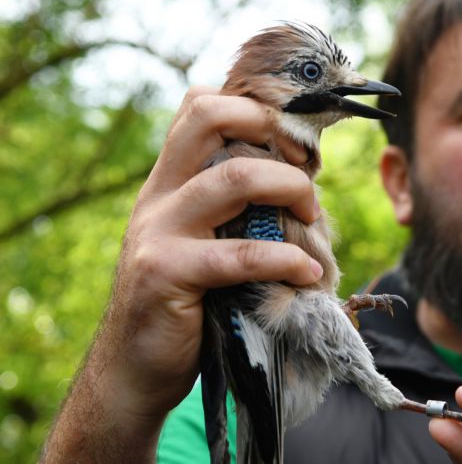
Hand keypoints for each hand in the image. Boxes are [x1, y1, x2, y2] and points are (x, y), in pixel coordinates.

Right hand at [43, 86, 322, 460]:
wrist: (133, 370)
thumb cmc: (187, 304)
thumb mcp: (207, 242)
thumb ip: (237, 210)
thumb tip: (306, 182)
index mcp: (170, 180)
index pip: (201, 104)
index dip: (254, 105)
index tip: (297, 142)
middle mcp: (159, 195)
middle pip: (209, 116)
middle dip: (271, 128)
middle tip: (307, 167)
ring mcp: (157, 231)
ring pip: (233, 178)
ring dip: (290, 189)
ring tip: (315, 218)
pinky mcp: (164, 274)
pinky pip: (240, 254)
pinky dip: (286, 259)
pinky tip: (308, 274)